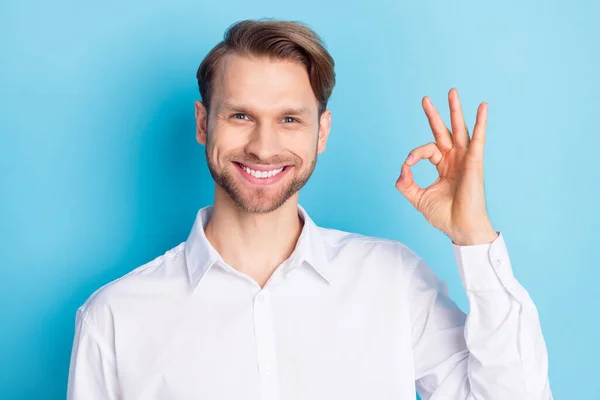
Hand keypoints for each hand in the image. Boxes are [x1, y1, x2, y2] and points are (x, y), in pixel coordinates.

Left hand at [395, 88, 497, 245]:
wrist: (460, 228)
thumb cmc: (444, 215)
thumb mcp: (418, 198)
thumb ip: (406, 183)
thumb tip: (402, 169)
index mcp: (443, 166)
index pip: (427, 149)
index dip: (415, 154)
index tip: (408, 165)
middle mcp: (455, 160)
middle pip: (444, 131)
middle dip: (434, 115)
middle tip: (425, 98)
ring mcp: (465, 159)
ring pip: (459, 130)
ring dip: (455, 110)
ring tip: (452, 91)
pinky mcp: (475, 162)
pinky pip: (478, 139)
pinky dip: (481, 123)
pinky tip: (483, 107)